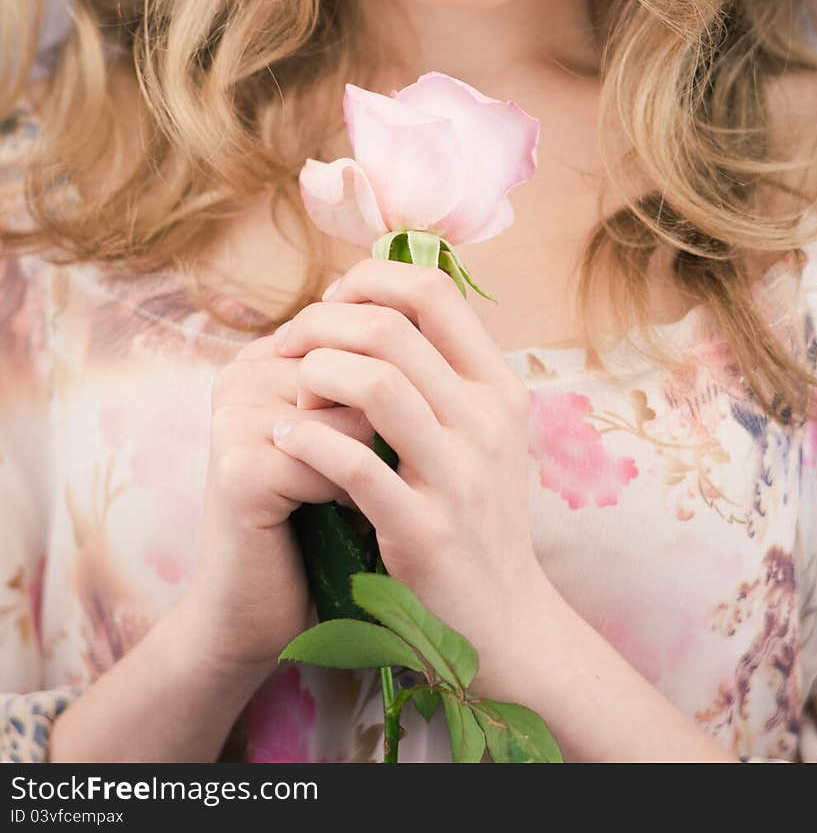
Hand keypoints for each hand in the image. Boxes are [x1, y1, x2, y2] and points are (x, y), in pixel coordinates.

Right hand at [180, 330, 376, 676]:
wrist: (258, 616)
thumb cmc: (321, 523)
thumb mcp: (348, 439)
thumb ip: (374, 381)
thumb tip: (447, 338)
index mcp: (268, 355)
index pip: (366, 333)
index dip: (399, 390)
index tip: (388, 438)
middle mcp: (243, 373)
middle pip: (365, 367)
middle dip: (390, 427)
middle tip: (377, 476)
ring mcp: (235, 416)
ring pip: (357, 412)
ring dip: (379, 462)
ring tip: (358, 496)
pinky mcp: (240, 468)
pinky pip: (336, 463)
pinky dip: (355, 498)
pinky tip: (342, 521)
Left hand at [271, 259, 550, 686]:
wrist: (504, 620)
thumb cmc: (475, 514)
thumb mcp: (481, 432)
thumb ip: (442, 371)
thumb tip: (375, 300)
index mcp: (500, 387)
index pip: (436, 290)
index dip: (372, 280)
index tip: (332, 303)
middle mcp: (488, 421)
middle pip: (392, 328)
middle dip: (323, 324)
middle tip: (290, 344)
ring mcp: (459, 475)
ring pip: (375, 382)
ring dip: (315, 375)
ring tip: (292, 395)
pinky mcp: (423, 529)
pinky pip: (353, 462)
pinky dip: (307, 439)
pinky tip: (286, 440)